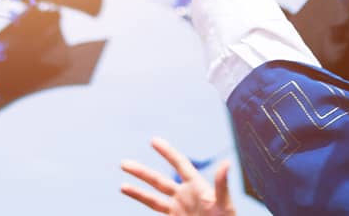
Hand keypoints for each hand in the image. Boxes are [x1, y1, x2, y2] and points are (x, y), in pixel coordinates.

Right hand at [119, 138, 236, 215]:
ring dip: (137, 192)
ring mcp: (178, 209)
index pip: (179, 164)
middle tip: (123, 163)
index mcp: (196, 186)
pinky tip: (134, 202)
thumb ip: (222, 185)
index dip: (167, 152)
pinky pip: (156, 211)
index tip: (153, 140)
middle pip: (158, 181)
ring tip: (122, 186)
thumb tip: (227, 163)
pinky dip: (144, 204)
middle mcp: (184, 195)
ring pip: (152, 199)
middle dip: (141, 172)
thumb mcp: (225, 203)